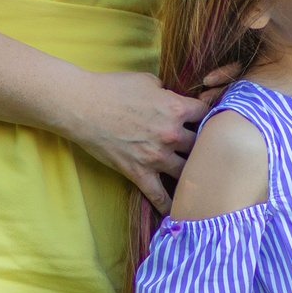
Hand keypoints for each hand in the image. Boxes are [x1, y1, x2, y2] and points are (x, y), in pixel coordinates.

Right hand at [59, 69, 209, 213]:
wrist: (82, 106)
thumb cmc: (113, 88)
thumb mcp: (148, 80)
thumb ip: (167, 92)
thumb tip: (173, 98)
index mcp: (176, 108)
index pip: (207, 115)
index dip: (209, 117)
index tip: (207, 122)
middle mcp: (171, 134)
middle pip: (202, 146)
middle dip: (204, 147)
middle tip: (207, 152)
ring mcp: (155, 156)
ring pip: (187, 172)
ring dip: (192, 174)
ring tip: (199, 180)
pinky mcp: (138, 172)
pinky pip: (158, 195)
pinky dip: (168, 205)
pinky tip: (177, 212)